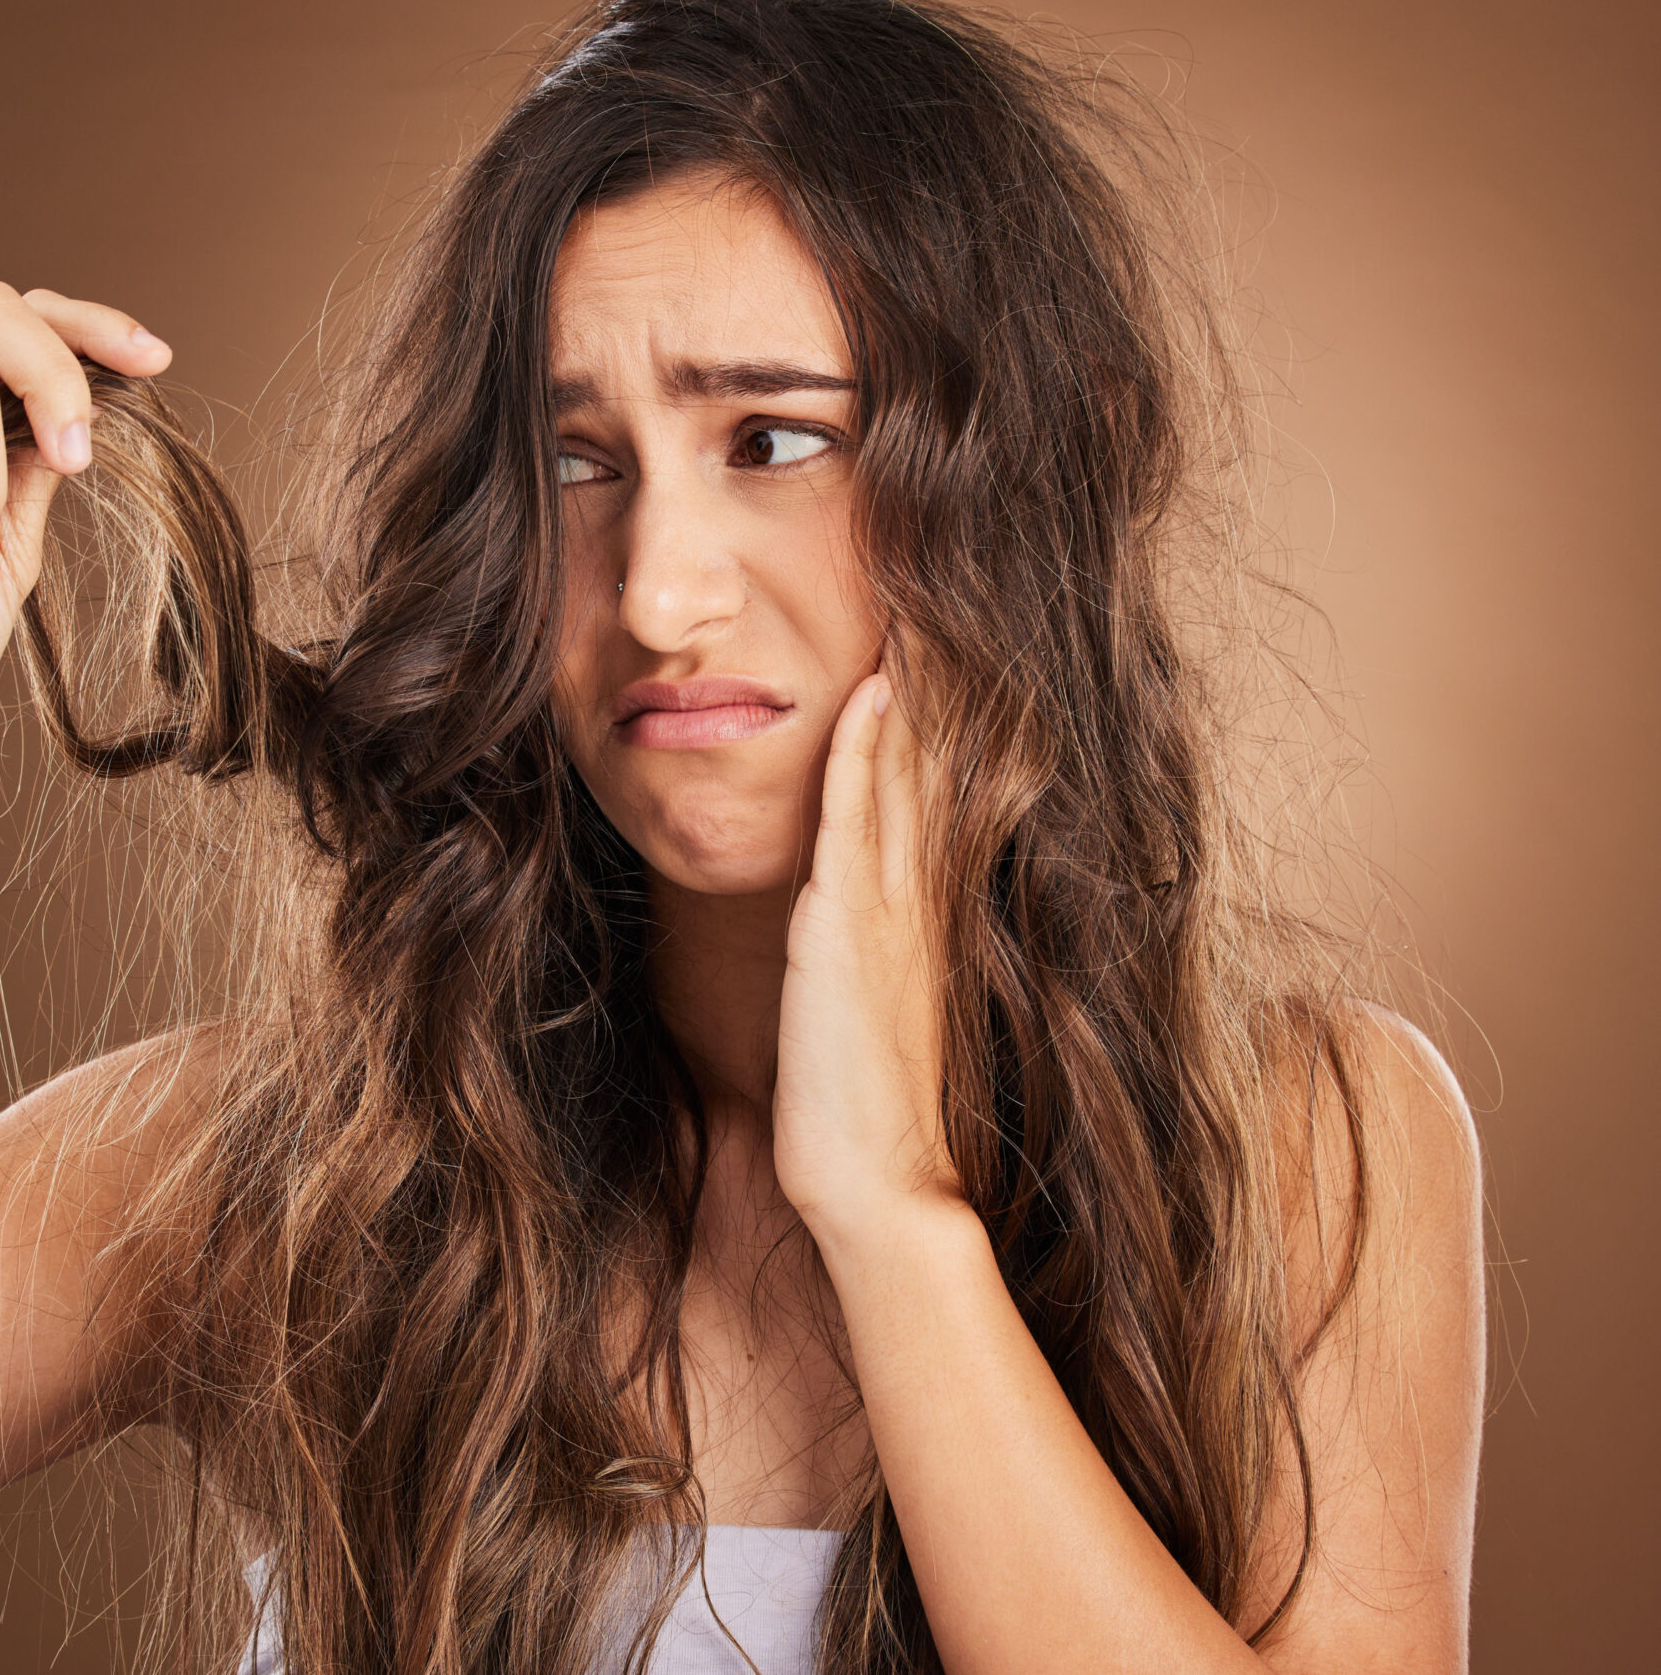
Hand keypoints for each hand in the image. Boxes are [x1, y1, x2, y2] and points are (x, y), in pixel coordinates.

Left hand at [772, 668, 959, 1243]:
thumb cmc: (862, 1114)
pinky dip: (864, 753)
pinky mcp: (849, 928)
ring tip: (914, 615)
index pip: (932, 799)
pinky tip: (869, 695)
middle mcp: (918, 903)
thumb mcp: (868, 1015)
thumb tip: (852, 927)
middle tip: (938, 603)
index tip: (935, 653)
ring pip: (903, 778)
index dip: (936, 725)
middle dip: (934, 688)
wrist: (878, 1184)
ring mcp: (889, 911)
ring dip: (908, 696)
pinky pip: (858, 818)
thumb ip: (871, 960)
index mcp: (923, 921)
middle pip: (930, 772)